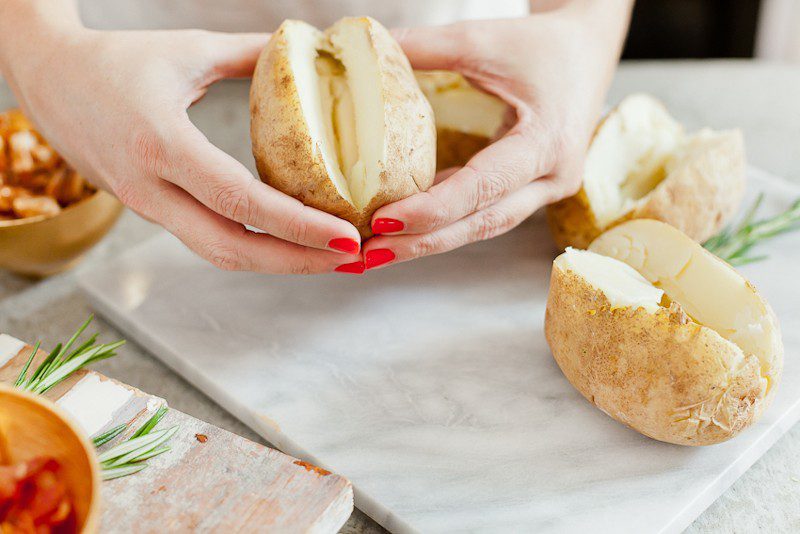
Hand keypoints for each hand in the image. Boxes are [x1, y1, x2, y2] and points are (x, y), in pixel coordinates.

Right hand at [0, 6, 362, 273]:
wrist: (47, 80)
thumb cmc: (116, 61)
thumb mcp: (187, 50)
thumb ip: (251, 55)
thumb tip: (309, 50)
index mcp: (160, 143)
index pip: (239, 200)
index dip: (296, 225)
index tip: (345, 235)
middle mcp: (151, 188)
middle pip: (231, 248)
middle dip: (297, 261)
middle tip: (351, 259)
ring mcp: (148, 207)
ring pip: (219, 254)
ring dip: (279, 262)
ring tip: (331, 258)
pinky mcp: (152, 211)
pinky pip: (208, 240)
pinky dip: (254, 248)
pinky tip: (291, 242)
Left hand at [361, 1, 630, 269]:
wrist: (586, 52)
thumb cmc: (541, 45)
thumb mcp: (483, 39)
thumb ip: (425, 47)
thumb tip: (365, 49)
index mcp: (548, 143)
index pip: (483, 188)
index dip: (431, 209)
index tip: (383, 221)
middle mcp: (552, 178)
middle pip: (482, 223)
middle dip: (422, 242)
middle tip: (370, 255)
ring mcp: (545, 190)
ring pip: (482, 226)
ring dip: (429, 240)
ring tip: (378, 251)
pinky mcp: (532, 190)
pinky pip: (484, 212)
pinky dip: (445, 221)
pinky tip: (406, 227)